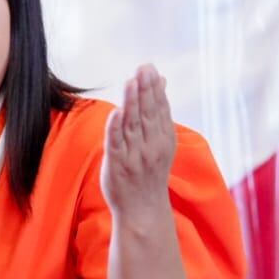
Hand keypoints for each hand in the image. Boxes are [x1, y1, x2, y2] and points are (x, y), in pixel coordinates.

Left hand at [102, 64, 175, 224]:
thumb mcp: (161, 141)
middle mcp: (151, 146)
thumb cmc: (150, 172)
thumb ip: (159, 112)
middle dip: (145, 90)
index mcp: (163, 139)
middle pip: (147, 114)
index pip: (159, 110)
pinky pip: (117, 143)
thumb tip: (162, 81)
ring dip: (132, 103)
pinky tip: (116, 112)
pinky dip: (116, 128)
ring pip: (132, 125)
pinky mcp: (117, 164)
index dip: (154, 90)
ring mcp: (134, 155)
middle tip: (143, 69)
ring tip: (131, 82)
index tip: (150, 69)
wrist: (143, 210)